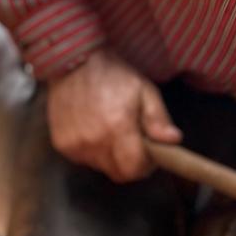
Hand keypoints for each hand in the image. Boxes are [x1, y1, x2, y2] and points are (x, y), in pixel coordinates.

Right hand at [46, 49, 181, 181]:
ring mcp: (75, 145)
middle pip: (118, 173)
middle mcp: (94, 141)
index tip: (148, 154)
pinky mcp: (62, 145)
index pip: (134, 169)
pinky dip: (92, 150)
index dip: (145, 166)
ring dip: (110, 156)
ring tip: (111, 130)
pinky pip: (83, 159)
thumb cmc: (113, 75)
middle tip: (132, 142)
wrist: (74, 62)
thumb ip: (158, 119)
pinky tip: (94, 129)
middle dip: (129, 162)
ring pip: (101, 167)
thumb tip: (172, 140)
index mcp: (118, 128)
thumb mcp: (145, 91)